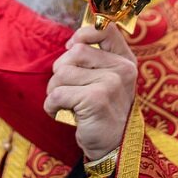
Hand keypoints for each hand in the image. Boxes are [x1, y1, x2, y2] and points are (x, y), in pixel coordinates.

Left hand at [44, 24, 137, 160]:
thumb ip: (97, 60)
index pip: (106, 30)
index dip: (83, 34)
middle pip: (75, 52)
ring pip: (62, 73)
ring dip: (55, 90)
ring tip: (66, 104)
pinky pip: (58, 93)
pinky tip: (60, 113)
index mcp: (125, 61)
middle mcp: (122, 69)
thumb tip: (71, 43)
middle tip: (68, 90)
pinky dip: (51, 105)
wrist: (113, 148)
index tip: (71, 48)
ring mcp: (111, 83)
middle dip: (61, 71)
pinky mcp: (96, 99)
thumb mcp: (109, 81)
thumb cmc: (104, 111)